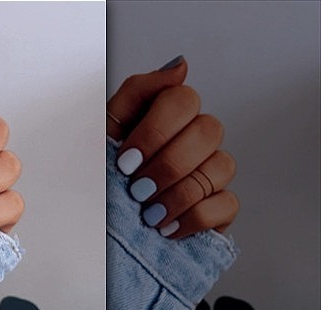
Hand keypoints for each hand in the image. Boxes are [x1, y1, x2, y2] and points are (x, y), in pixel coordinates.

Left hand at [107, 56, 237, 238]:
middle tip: (136, 189)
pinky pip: (226, 203)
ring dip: (177, 195)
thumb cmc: (103, 175)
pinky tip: (166, 227)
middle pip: (208, 130)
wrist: (101, 226)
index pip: (183, 99)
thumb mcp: (106, 132)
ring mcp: (212, 170)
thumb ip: (137, 92)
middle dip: (168, 164)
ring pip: (222, 165)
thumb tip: (180, 65)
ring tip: (147, 214)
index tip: (125, 161)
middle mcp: (195, 137)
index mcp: (166, 115)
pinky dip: (193, 218)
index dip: (155, 131)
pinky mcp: (221, 205)